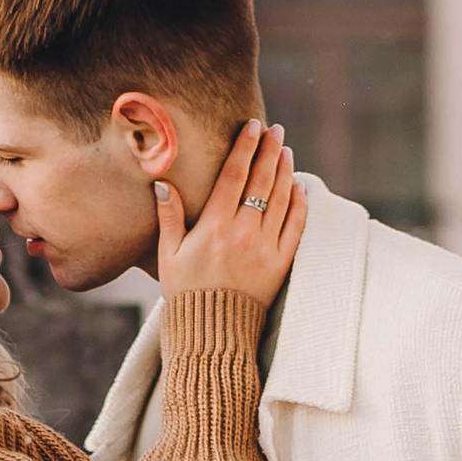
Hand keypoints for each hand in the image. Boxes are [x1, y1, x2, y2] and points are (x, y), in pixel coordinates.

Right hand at [155, 118, 303, 308]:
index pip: (234, 175)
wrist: (213, 334)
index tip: (253, 126)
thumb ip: (169, 216)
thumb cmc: (186, 293)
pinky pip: (296, 226)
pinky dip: (300, 204)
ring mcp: (265, 248)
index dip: (245, 147)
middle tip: (276, 130)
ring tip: (286, 151)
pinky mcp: (280, 264)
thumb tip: (162, 183)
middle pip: (262, 180)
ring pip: (282, 199)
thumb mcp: (169, 254)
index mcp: (214, 226)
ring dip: (286, 171)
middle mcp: (243, 233)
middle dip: (270, 151)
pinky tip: (300, 188)